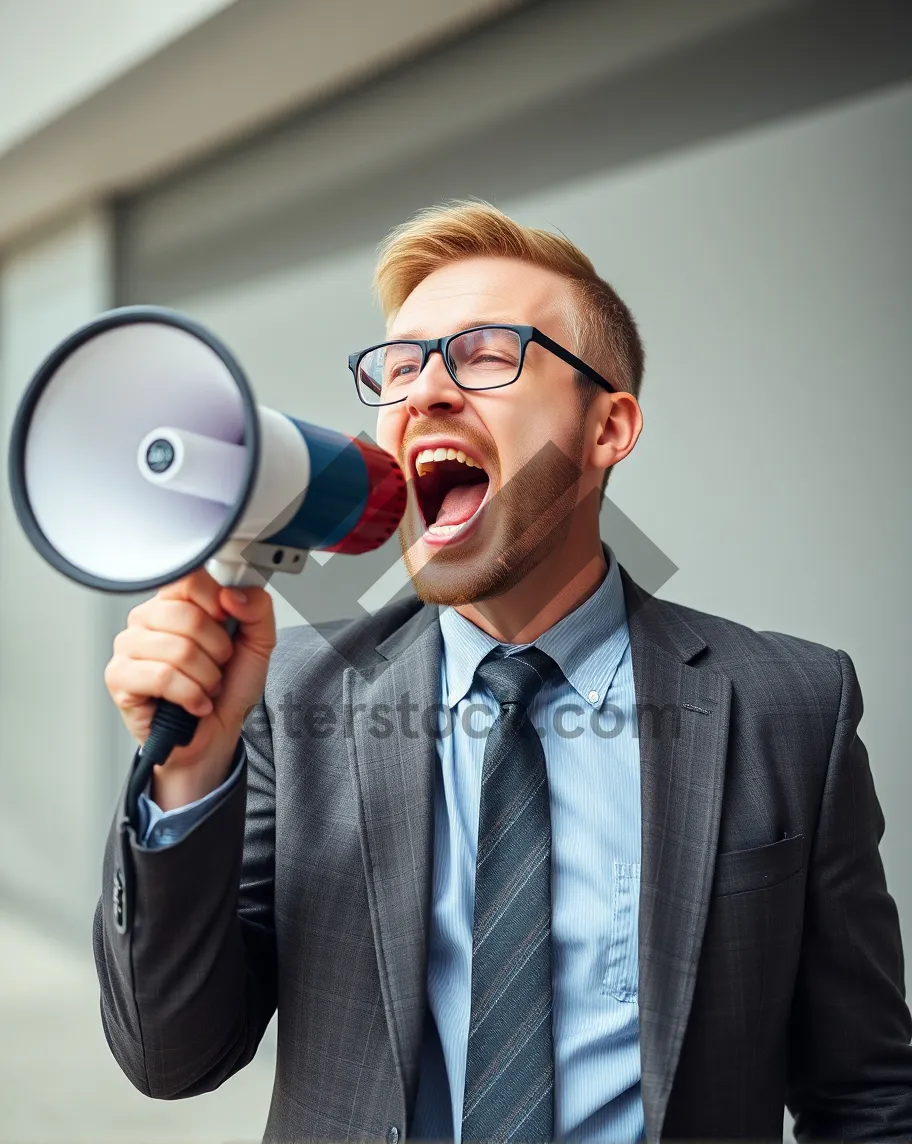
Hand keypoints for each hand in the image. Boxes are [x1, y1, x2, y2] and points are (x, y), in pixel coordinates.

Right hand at [104, 567, 276, 808]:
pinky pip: (162, 677)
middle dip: (217, 650)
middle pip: (187, 616)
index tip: (227, 621)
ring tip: (206, 686)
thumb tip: (233, 594)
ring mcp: (128, 647)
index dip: (215, 601)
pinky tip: (195, 703)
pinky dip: (191, 695)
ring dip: (206, 677)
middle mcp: (147, 618)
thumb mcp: (258, 644)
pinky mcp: (119, 678)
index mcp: (176, 602)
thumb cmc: (227, 687)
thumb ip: (258, 609)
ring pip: (178, 649)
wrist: (215, 734)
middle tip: (218, 665)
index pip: (188, 576)